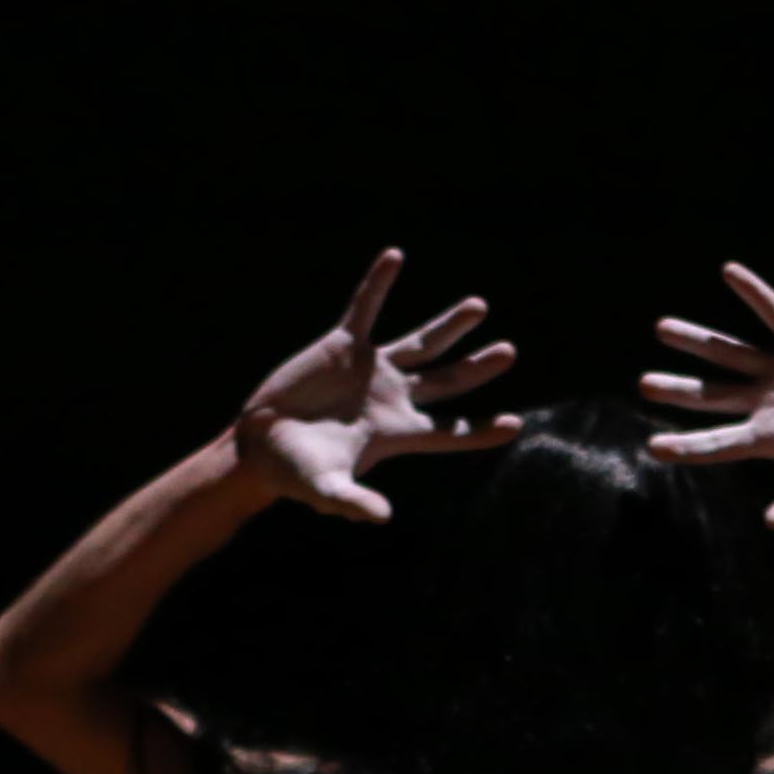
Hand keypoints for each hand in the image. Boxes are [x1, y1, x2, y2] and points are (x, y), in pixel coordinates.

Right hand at [233, 249, 521, 523]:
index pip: (450, 434)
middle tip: (509, 353)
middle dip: (478, 367)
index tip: (514, 425)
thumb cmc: (296, 474)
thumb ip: (353, 502)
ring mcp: (371, 369)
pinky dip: (378, 284)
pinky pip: (365, 308)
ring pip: (421, 343)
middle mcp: (392, 398)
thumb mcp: (326, 491)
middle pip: (448, 381)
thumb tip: (383, 517)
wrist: (260, 445)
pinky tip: (394, 257)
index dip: (480, 431)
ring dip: (450, 325)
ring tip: (479, 308)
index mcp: (396, 434)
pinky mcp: (341, 345)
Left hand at [641, 264, 773, 528]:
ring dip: (696, 341)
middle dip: (677, 390)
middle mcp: (767, 403)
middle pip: (711, 396)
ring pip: (730, 353)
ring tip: (661, 329)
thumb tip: (771, 524)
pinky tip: (729, 272)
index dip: (687, 447)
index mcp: (769, 439)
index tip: (654, 447)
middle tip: (643, 384)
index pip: (718, 444)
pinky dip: (753, 294)